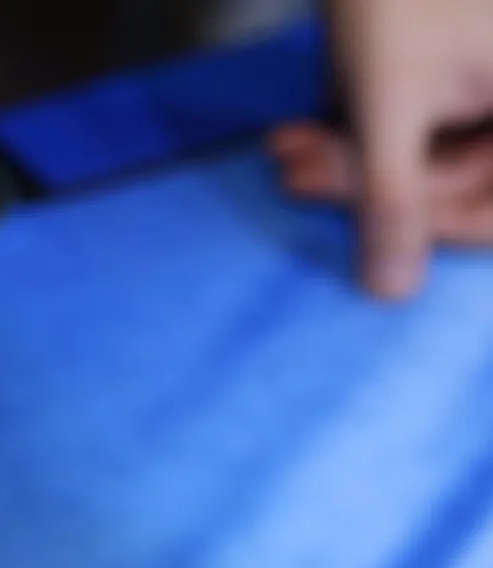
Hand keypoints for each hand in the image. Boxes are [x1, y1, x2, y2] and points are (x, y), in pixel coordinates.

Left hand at [269, 0, 492, 298]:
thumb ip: (392, 198)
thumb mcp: (388, 101)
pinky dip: (366, 128)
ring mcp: (485, 89)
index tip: (365, 236)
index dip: (433, 229)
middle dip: (369, 181)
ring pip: (433, 154)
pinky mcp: (462, 77)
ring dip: (355, 158)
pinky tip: (309, 122)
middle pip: (459, 180)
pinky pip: (423, 124)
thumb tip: (391, 294)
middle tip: (295, 171)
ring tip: (289, 144)